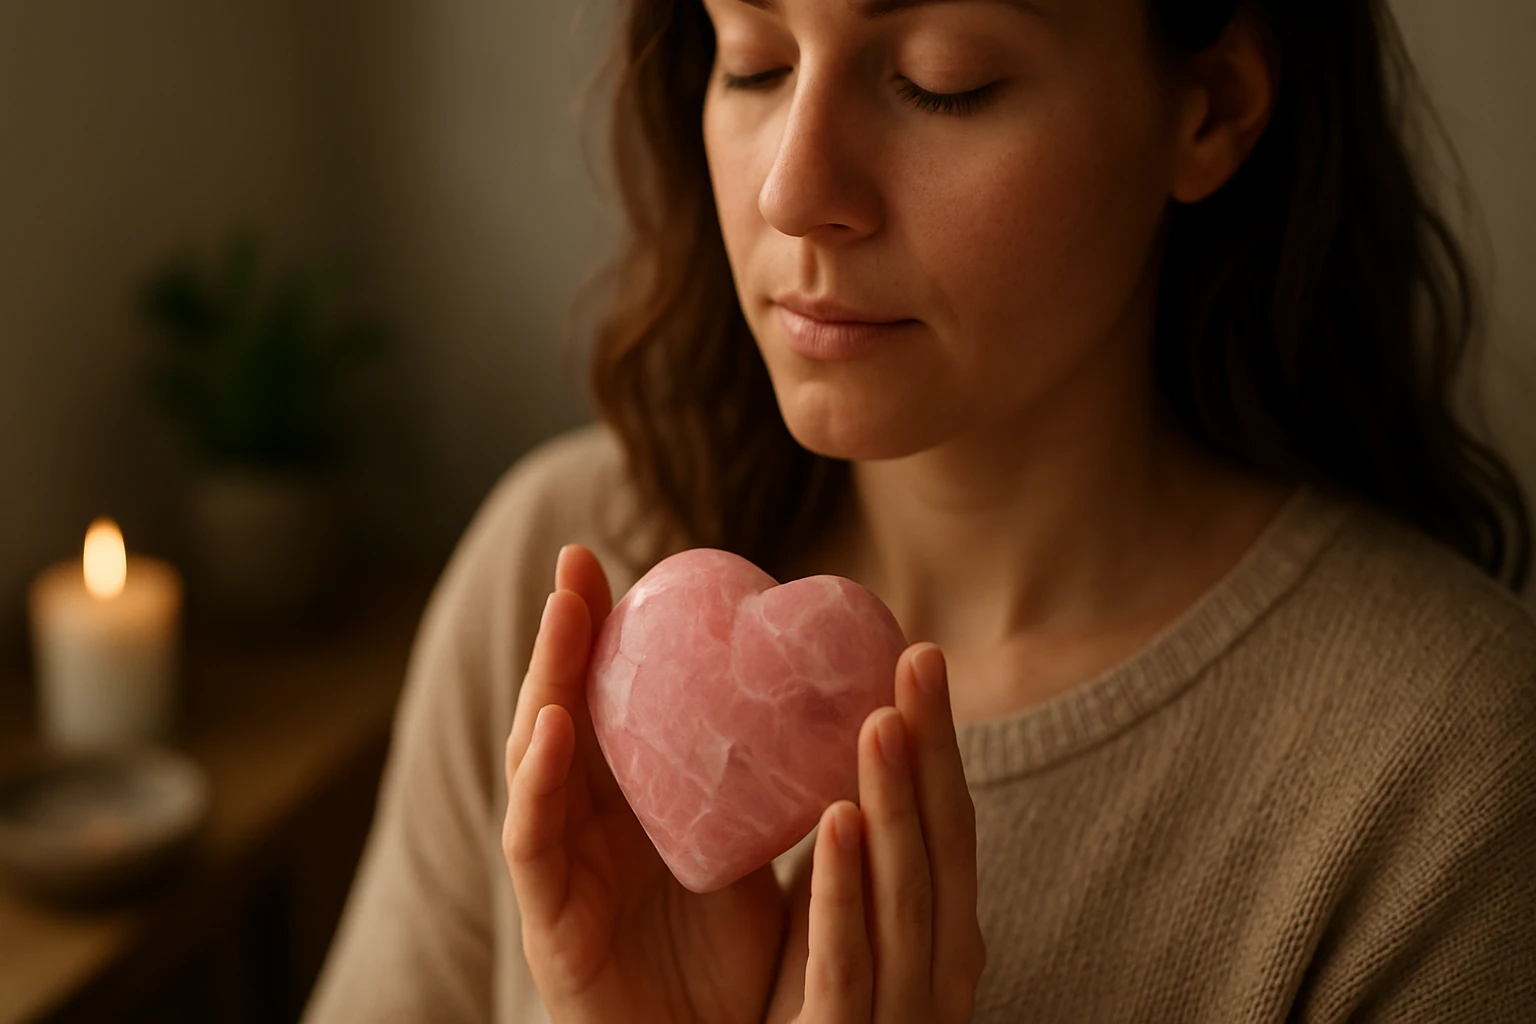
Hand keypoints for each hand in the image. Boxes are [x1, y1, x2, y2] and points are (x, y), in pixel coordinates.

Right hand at [502, 545, 784, 1023]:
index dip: (608, 633)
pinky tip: (554, 725)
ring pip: (537, 759)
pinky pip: (534, 842)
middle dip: (565, 636)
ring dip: (545, 681)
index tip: (618, 561)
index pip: (611, 703)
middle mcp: (586, 826)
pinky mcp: (549, 922)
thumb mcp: (758, 852)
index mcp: (632, 804)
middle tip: (577, 562)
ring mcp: (560, 870)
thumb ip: (776, 787)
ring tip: (566, 611)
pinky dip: (537, 779)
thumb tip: (848, 698)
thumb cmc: (740, 963)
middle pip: (564, 712)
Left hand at [766, 644, 986, 1023]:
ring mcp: (895, 1017)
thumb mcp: (838, 941)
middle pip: (944, 852)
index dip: (941, 746)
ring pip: (907, 901)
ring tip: (880, 720)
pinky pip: (845, 966)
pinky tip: (835, 821)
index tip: (918, 658)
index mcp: (934, 941)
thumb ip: (845, 870)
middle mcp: (933, 976)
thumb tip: (820, 765)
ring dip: (896, 806)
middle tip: (917, 659)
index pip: (947, 830)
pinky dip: (844, 892)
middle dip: (933, 754)